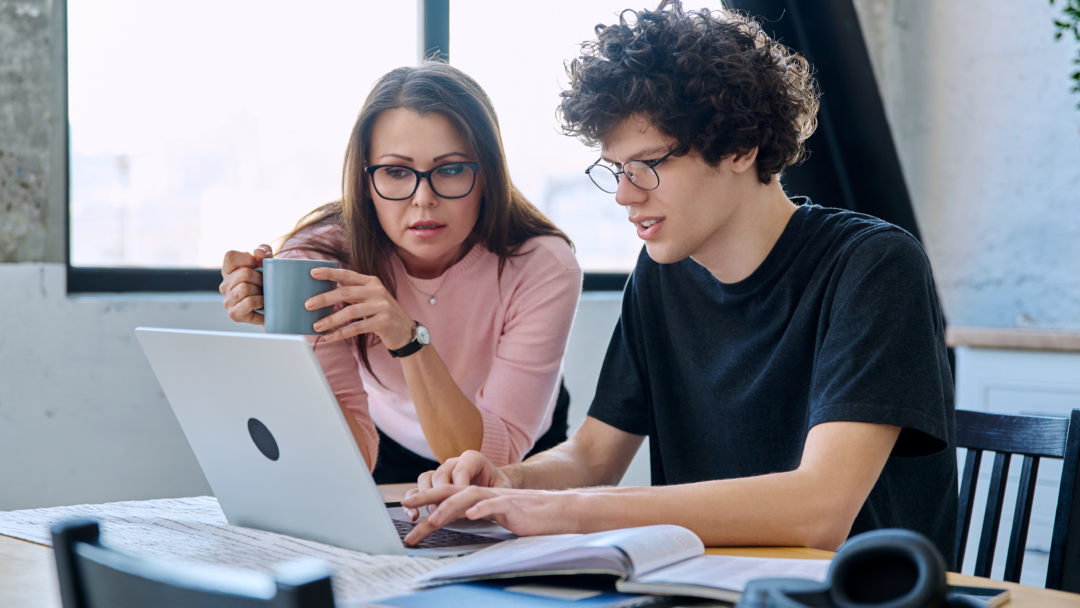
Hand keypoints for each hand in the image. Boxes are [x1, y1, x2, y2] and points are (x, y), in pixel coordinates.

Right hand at [220, 245, 272, 324]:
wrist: (274, 306)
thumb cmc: (267, 282)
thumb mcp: (267, 262)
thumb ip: (264, 251)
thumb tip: (259, 252)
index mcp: (229, 270)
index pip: (231, 257)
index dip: (247, 258)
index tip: (258, 265)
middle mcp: (225, 285)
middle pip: (243, 273)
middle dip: (260, 278)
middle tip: (264, 284)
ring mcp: (228, 300)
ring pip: (245, 288)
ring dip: (259, 291)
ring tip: (262, 294)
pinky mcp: (234, 313)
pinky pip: (249, 302)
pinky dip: (260, 301)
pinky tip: (263, 303)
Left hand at [304, 268, 415, 348]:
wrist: (406, 331)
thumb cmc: (382, 314)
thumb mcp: (371, 298)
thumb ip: (353, 293)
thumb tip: (324, 295)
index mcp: (371, 282)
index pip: (347, 275)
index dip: (330, 273)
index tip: (312, 272)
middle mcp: (377, 291)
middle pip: (345, 292)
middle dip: (324, 298)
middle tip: (308, 305)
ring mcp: (382, 306)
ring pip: (350, 311)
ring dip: (330, 320)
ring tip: (316, 326)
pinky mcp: (383, 322)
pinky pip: (357, 327)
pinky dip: (341, 333)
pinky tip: (330, 337)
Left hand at [399, 485, 582, 545]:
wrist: (556, 512)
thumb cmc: (526, 516)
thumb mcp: (496, 515)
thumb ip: (477, 513)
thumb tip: (457, 518)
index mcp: (478, 496)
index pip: (447, 494)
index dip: (426, 500)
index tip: (406, 509)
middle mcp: (484, 493)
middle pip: (450, 490)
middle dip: (425, 497)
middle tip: (405, 504)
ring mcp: (498, 498)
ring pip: (468, 496)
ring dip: (447, 507)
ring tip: (432, 519)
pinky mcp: (513, 506)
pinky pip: (495, 505)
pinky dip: (482, 509)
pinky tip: (471, 515)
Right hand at [402, 451, 512, 519]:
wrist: (494, 484)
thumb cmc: (498, 487)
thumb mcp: (502, 488)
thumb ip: (495, 494)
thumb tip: (487, 507)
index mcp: (473, 458)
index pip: (461, 470)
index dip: (458, 487)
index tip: (459, 504)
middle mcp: (454, 462)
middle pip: (440, 473)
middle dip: (439, 494)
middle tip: (441, 511)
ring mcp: (442, 472)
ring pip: (426, 478)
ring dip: (422, 496)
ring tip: (423, 512)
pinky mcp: (434, 484)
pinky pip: (419, 488)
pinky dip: (414, 500)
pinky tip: (412, 514)